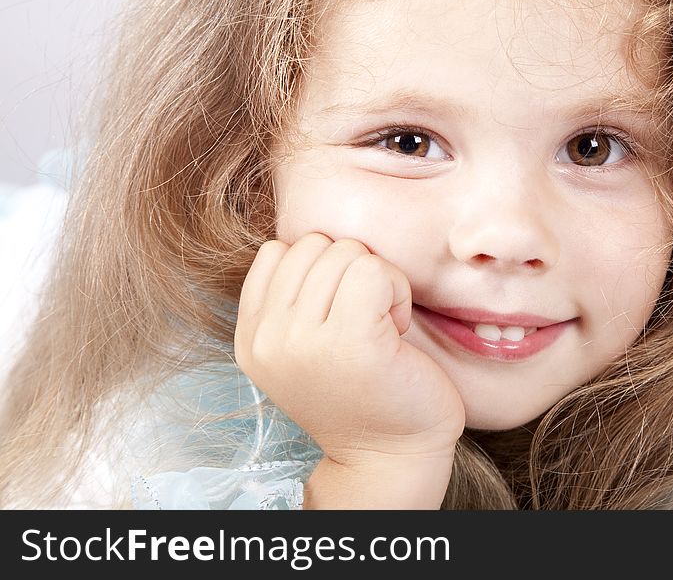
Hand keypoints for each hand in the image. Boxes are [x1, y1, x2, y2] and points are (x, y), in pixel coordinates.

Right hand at [234, 233, 465, 473]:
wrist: (390, 456)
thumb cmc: (362, 393)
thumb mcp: (303, 348)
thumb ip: (291, 299)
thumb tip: (312, 240)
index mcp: (250, 337)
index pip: (276, 252)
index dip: (319, 268)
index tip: (337, 311)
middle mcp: (268, 339)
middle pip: (313, 244)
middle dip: (350, 271)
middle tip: (366, 321)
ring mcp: (304, 340)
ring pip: (347, 251)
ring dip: (377, 281)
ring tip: (381, 328)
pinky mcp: (351, 341)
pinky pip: (375, 270)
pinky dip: (397, 289)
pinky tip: (396, 329)